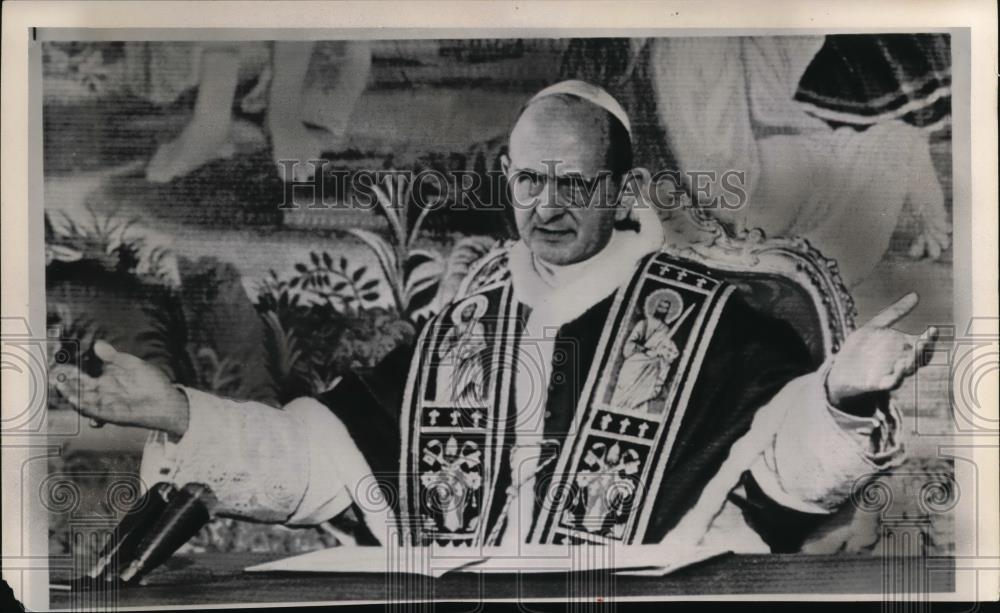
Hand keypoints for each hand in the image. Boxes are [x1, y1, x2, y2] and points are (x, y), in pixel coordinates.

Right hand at [50, 340, 189, 438]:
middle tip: (52, 375)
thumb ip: (113, 357)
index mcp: (104, 381)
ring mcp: (107, 405)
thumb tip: (97, 344)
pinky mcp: (113, 415)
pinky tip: (76, 400)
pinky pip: (95, 412)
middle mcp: (102, 394)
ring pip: (83, 401)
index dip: (68, 372)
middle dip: (64, 383)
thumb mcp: (131, 364)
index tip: (57, 365)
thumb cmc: (150, 381)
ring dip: (71, 395)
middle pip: (78, 390)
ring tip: (59, 385)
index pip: (81, 377)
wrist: (167, 400)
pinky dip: (85, 407)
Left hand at [826, 293, 937, 406]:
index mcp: (903, 349)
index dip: (931, 339)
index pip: (923, 345)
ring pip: (907, 371)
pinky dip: (896, 378)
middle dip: (924, 351)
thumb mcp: (875, 327)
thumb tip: (916, 295)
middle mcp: (902, 362)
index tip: (933, 329)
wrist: (841, 370)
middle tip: (925, 341)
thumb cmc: (862, 348)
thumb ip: (895, 313)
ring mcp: (891, 373)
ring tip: (912, 354)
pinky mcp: (878, 383)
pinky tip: (898, 370)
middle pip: (919, 359)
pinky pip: (891, 383)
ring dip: (911, 363)